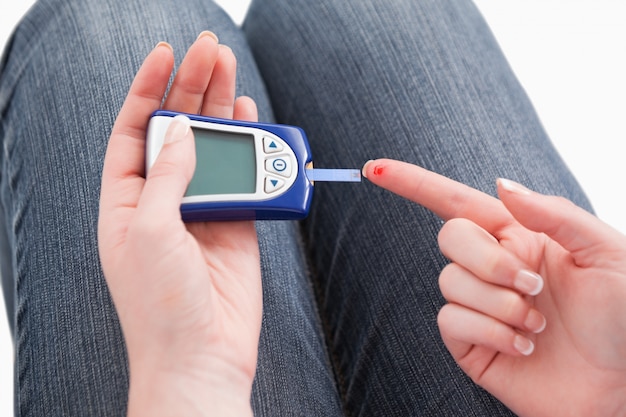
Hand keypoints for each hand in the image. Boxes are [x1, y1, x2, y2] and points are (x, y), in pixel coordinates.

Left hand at [98, 33, 260, 416]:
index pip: (134, 130)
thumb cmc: (161, 304)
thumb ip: (167, 176)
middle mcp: (163, 200)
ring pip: (213, 148)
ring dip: (222, 109)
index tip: (165, 54)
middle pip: (177, 131)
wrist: (203, 356)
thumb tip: (179, 131)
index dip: (148, 89)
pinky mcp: (236, 223)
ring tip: (230, 70)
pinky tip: (249, 118)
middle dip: (191, 88)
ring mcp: (202, 209)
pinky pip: (244, 175)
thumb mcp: (148, 230)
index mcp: (127, 200)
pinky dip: (249, 147)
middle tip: (210, 52)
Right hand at [363, 159, 625, 416]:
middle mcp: (493, 267)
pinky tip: (522, 347)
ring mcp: (478, 306)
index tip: (375, 168)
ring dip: (499, 305)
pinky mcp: (470, 344)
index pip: (456, 201)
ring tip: (536, 327)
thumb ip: (554, 214)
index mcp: (520, 237)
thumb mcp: (608, 254)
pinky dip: (490, 332)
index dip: (414, 183)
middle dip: (489, 261)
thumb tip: (501, 184)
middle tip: (532, 287)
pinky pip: (451, 322)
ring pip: (450, 283)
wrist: (623, 389)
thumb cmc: (625, 319)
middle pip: (450, 238)